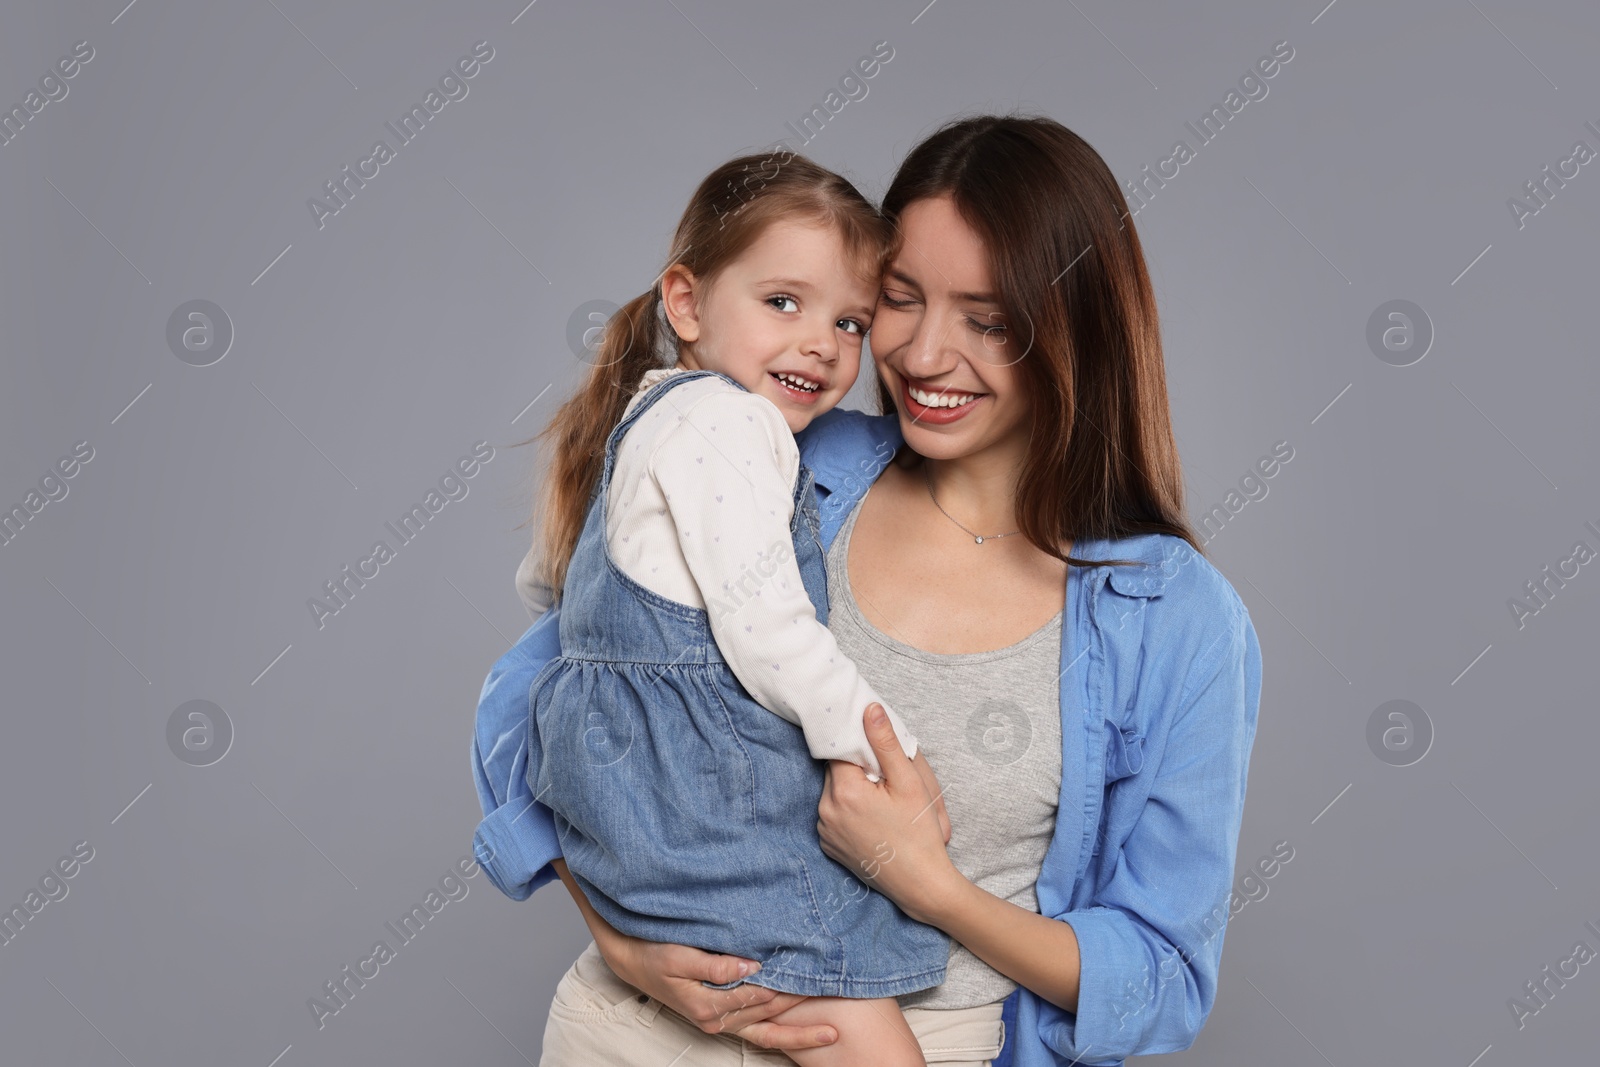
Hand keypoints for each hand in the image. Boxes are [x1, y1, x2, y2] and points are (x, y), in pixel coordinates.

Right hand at [603, 935, 838, 1050]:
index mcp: (710, 1007)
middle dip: (804, 1010)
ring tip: (832, 1027)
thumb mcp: (678, 956)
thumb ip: (714, 963)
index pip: (761, 998)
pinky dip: (780, 1031)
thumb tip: (751, 965)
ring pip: (768, 1029)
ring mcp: (720, 1021)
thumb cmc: (652, 952)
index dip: (791, 988)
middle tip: (841, 1003)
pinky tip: (801, 1026)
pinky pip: (757, 1031)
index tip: (820, 978)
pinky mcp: (720, 1015)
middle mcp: (718, 1019)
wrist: (630, 959)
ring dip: (798, 1025)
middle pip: (771, 1016)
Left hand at [817, 703, 959, 924]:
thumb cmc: (919, 834)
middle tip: (886, 777)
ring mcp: (825, 831)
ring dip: (852, 788)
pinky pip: (833, 815)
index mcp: (844, 791)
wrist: (921, 885)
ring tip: (882, 801)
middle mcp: (826, 810)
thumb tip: (869, 709)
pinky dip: (848, 810)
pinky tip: (874, 819)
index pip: (839, 748)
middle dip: (857, 767)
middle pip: (835, 770)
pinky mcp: (829, 846)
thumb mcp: (908, 784)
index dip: (857, 743)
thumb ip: (886, 744)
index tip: (874, 746)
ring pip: (834, 792)